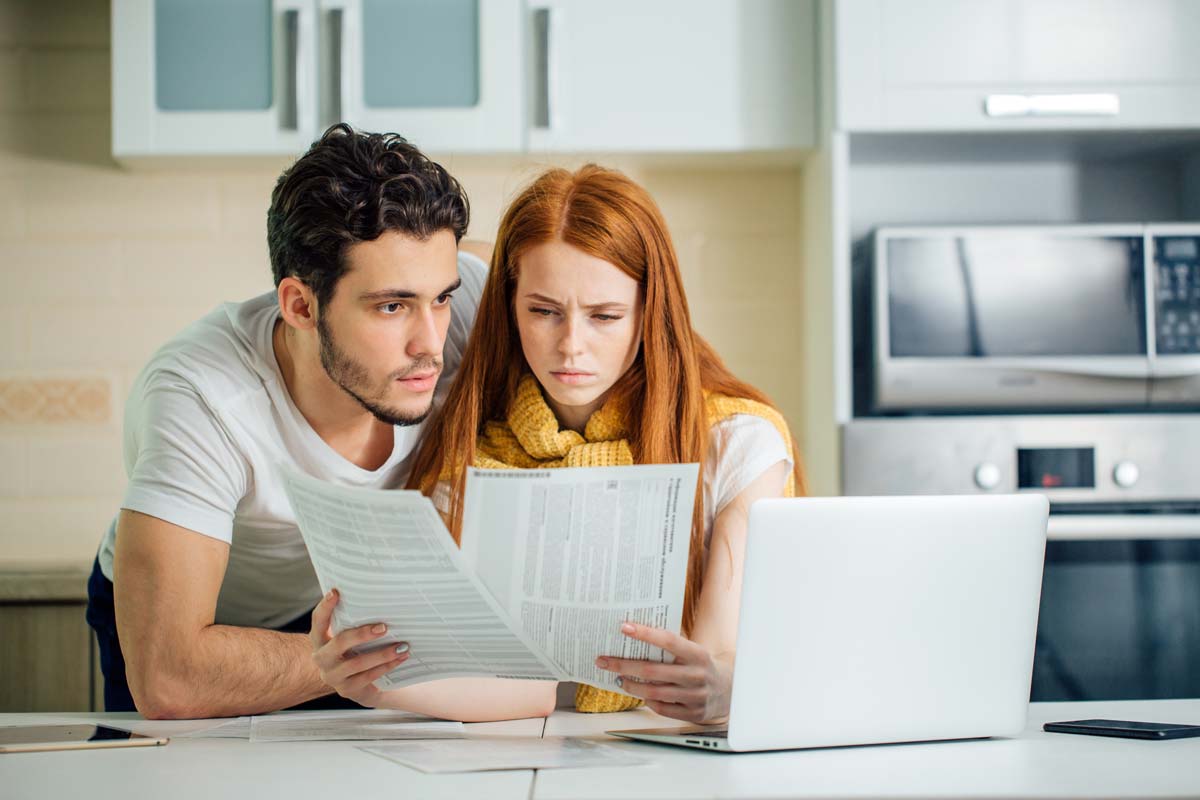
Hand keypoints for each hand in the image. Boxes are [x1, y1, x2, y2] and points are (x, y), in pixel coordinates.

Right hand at [309, 589, 409, 706]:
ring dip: (382, 654)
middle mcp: (322, 657)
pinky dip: (387, 666)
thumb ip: (356, 621)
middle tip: (384, 627)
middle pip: (339, 643)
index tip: (336, 592)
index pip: (318, 621)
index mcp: (320, 639)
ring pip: (357, 663)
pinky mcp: (346, 689)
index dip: (325, 607)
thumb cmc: (357, 650)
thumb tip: (381, 598)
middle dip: (362, 634)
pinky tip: (401, 658)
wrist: (359, 684)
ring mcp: (332, 675)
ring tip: (402, 646)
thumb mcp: (352, 636)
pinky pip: (368, 677)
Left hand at [594, 621, 731, 723]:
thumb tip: (635, 634)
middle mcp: (696, 674)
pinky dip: (647, 701)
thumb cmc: (701, 665)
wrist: (729, 690)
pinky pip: (662, 709)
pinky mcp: (692, 713)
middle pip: (652, 670)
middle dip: (624, 665)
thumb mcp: (693, 651)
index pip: (668, 640)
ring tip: (618, 678)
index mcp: (697, 654)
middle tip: (604, 660)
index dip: (645, 634)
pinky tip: (639, 694)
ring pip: (654, 692)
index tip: (624, 627)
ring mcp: (695, 696)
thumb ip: (671, 647)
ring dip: (631, 685)